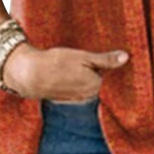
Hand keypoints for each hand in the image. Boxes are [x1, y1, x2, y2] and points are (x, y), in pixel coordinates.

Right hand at [2, 43, 129, 100]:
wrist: (28, 74)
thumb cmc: (56, 62)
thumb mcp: (83, 57)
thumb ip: (105, 60)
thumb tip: (126, 57)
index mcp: (96, 85)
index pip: (110, 75)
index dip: (108, 63)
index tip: (109, 54)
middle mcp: (88, 95)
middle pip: (100, 81)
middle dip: (99, 70)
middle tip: (91, 57)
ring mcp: (76, 98)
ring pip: (88, 84)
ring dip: (87, 75)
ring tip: (78, 63)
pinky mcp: (65, 98)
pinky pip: (77, 88)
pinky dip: (76, 80)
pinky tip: (69, 71)